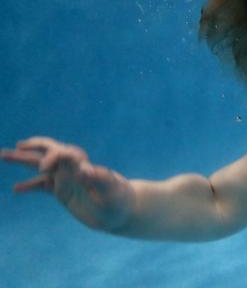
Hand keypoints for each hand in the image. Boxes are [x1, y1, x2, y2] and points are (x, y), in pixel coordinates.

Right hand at [1, 137, 133, 231]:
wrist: (123, 211)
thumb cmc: (120, 199)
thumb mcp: (111, 190)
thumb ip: (98, 178)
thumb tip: (84, 169)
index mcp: (83, 165)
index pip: (63, 153)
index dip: (52, 156)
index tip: (44, 168)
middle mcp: (73, 169)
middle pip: (50, 152)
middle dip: (33, 147)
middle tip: (17, 146)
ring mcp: (67, 180)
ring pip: (41, 167)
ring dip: (24, 161)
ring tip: (4, 155)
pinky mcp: (64, 192)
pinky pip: (43, 186)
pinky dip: (30, 186)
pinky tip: (16, 189)